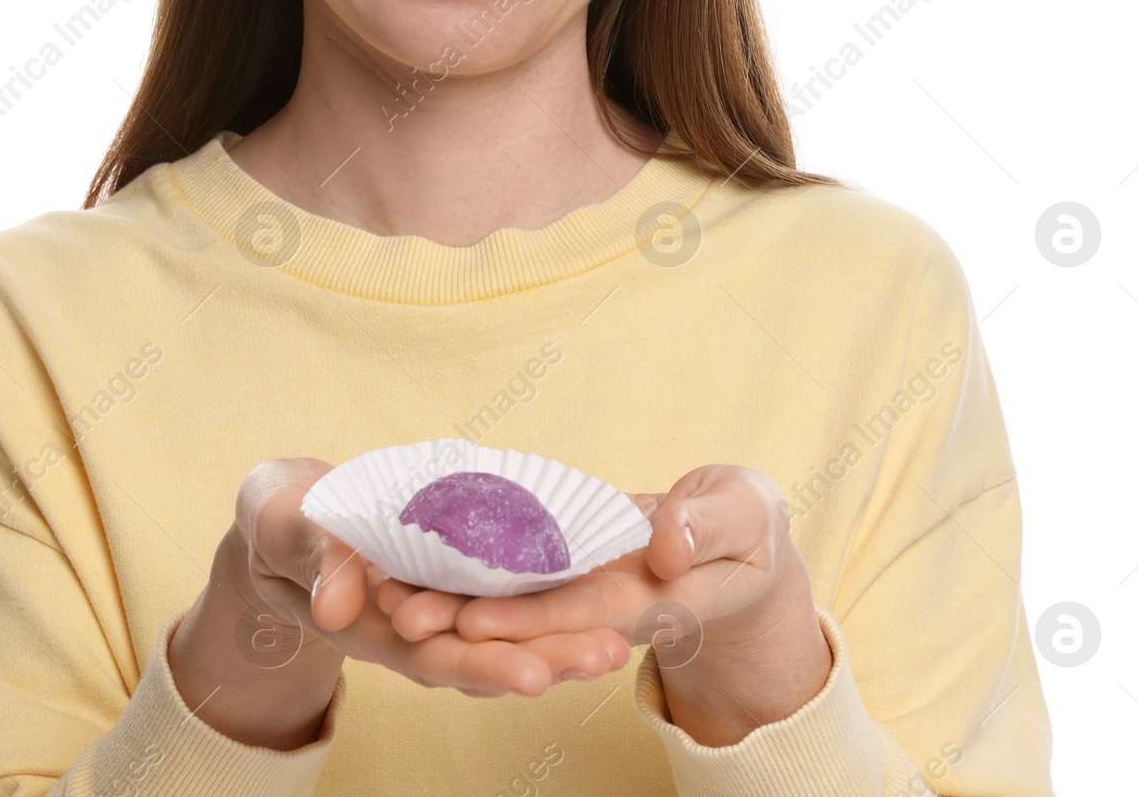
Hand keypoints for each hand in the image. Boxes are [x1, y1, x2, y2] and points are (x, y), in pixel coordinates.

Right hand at [170, 459, 632, 749]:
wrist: (289, 509)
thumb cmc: (282, 519)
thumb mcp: (286, 530)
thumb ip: (314, 560)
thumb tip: (340, 605)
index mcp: (378, 627)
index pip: (439, 656)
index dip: (486, 665)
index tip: (533, 676)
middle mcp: (419, 625)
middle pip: (489, 652)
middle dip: (549, 658)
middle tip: (610, 655)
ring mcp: (441, 600)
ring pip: (506, 628)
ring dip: (561, 637)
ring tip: (621, 640)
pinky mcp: (457, 569)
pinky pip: (507, 587)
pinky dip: (549, 594)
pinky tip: (597, 588)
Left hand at [376, 464, 832, 745]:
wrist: (742, 535)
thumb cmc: (750, 524)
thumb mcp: (747, 515)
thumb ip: (709, 528)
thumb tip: (665, 547)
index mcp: (653, 599)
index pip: (583, 614)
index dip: (529, 618)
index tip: (474, 617)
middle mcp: (606, 602)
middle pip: (531, 620)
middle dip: (466, 621)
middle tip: (401, 614)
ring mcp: (583, 587)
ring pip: (511, 600)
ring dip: (452, 601)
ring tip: (387, 594)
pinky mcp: (567, 565)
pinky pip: (512, 571)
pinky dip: (465, 568)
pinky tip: (413, 556)